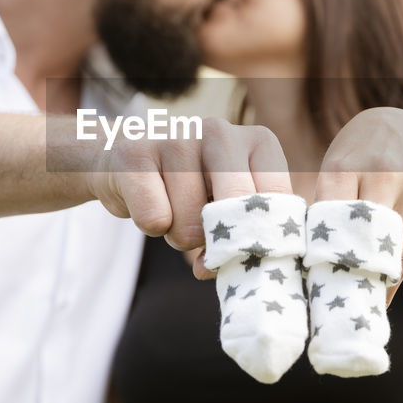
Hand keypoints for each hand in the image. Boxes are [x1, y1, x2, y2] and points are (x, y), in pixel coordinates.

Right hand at [90, 117, 291, 255]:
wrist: (126, 157)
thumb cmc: (191, 185)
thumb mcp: (229, 200)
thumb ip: (244, 232)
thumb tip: (223, 270)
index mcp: (258, 141)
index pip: (276, 202)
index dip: (262, 239)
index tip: (249, 254)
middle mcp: (220, 132)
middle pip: (235, 213)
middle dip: (220, 241)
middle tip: (205, 237)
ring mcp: (176, 138)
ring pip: (190, 226)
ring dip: (179, 235)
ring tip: (172, 209)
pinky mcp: (135, 153)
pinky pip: (154, 219)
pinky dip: (150, 226)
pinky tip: (148, 202)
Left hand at [316, 107, 402, 307]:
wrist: (402, 120)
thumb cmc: (357, 157)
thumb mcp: (333, 169)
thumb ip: (324, 207)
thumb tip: (306, 261)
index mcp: (344, 164)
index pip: (330, 221)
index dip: (325, 258)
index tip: (319, 287)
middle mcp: (384, 167)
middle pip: (368, 239)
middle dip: (357, 277)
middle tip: (347, 306)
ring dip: (388, 281)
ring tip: (373, 305)